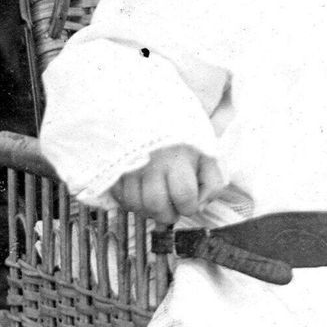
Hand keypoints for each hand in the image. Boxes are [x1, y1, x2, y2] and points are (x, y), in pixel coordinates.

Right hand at [110, 145, 228, 224]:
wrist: (151, 111)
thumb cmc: (181, 138)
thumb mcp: (207, 154)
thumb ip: (212, 183)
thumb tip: (200, 206)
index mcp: (178, 157)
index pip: (184, 195)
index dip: (189, 207)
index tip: (189, 203)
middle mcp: (152, 161)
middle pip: (156, 205)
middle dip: (167, 215)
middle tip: (172, 208)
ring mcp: (130, 165)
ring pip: (135, 204)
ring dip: (148, 210)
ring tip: (156, 199)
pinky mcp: (114, 166)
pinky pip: (119, 196)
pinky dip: (131, 201)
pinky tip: (141, 192)